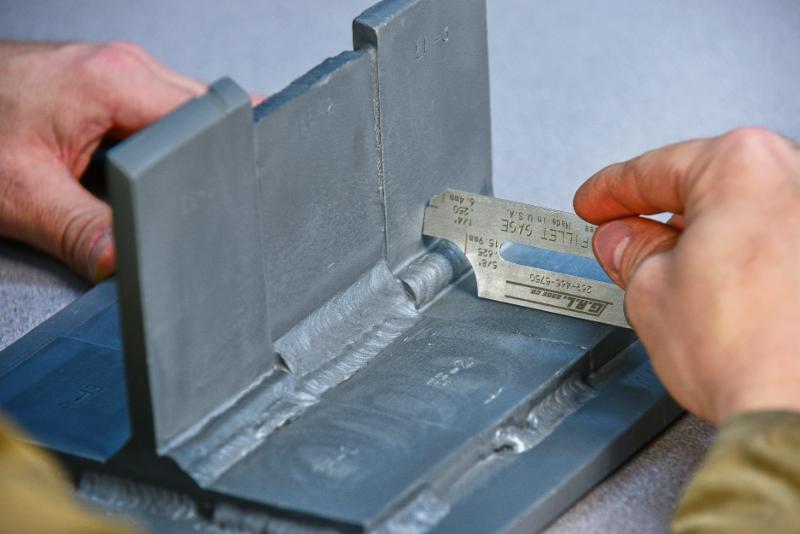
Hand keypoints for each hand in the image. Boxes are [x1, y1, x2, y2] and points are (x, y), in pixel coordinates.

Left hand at [0, 41, 205, 281]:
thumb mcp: (24, 196)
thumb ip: (86, 233)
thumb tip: (130, 266)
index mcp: (114, 82)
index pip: (207, 119)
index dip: (221, 160)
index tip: (227, 189)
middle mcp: (123, 65)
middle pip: (204, 112)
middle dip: (204, 158)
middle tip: (180, 197)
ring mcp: (116, 69)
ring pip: (182, 111)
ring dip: (179, 150)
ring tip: (146, 180)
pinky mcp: (105, 83)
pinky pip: (155, 109)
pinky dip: (157, 140)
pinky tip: (133, 166)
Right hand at [574, 127, 799, 424]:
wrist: (799, 413)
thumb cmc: (748, 355)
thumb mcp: (651, 292)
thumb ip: (631, 252)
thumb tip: (624, 241)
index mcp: (743, 167)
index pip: (653, 170)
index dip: (610, 191)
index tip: (597, 201)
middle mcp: (797, 177)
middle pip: (709, 183)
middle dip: (663, 212)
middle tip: (625, 238)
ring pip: (750, 210)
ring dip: (710, 235)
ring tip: (678, 275)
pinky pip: (782, 239)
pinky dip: (752, 256)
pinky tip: (729, 288)